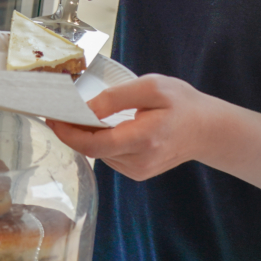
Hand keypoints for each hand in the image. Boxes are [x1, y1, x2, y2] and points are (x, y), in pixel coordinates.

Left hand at [48, 75, 218, 180]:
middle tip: (59, 112)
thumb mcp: (152, 87)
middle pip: (93, 151)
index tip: (52, 117)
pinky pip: (110, 158)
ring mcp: (139, 171)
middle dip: (72, 132)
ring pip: (100, 155)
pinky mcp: (138, 173)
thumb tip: (86, 109)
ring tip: (80, 116)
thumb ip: (116, 98)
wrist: (207, 129)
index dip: (69, 133)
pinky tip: (103, 128)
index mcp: (144, 138)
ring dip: (86, 137)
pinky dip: (101, 143)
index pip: (95, 144)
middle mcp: (140, 161)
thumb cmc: (182, 103)